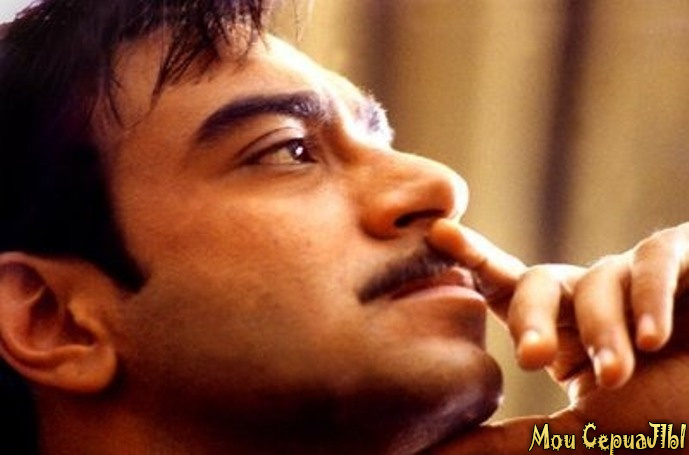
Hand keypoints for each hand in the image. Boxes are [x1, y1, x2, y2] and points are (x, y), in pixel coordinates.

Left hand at [428, 220, 688, 452]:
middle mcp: (595, 299)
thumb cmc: (670, 423)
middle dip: (533, 317)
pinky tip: (657, 336)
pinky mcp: (685, 257)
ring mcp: (639, 278)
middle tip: (531, 360)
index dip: (473, 259)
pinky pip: (654, 258)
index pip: (508, 288)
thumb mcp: (580, 438)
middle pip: (541, 281)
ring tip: (619, 375)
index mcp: (566, 332)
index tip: (437, 235)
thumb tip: (434, 450)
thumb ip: (509, 439)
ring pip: (597, 280)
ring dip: (604, 331)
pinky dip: (651, 296)